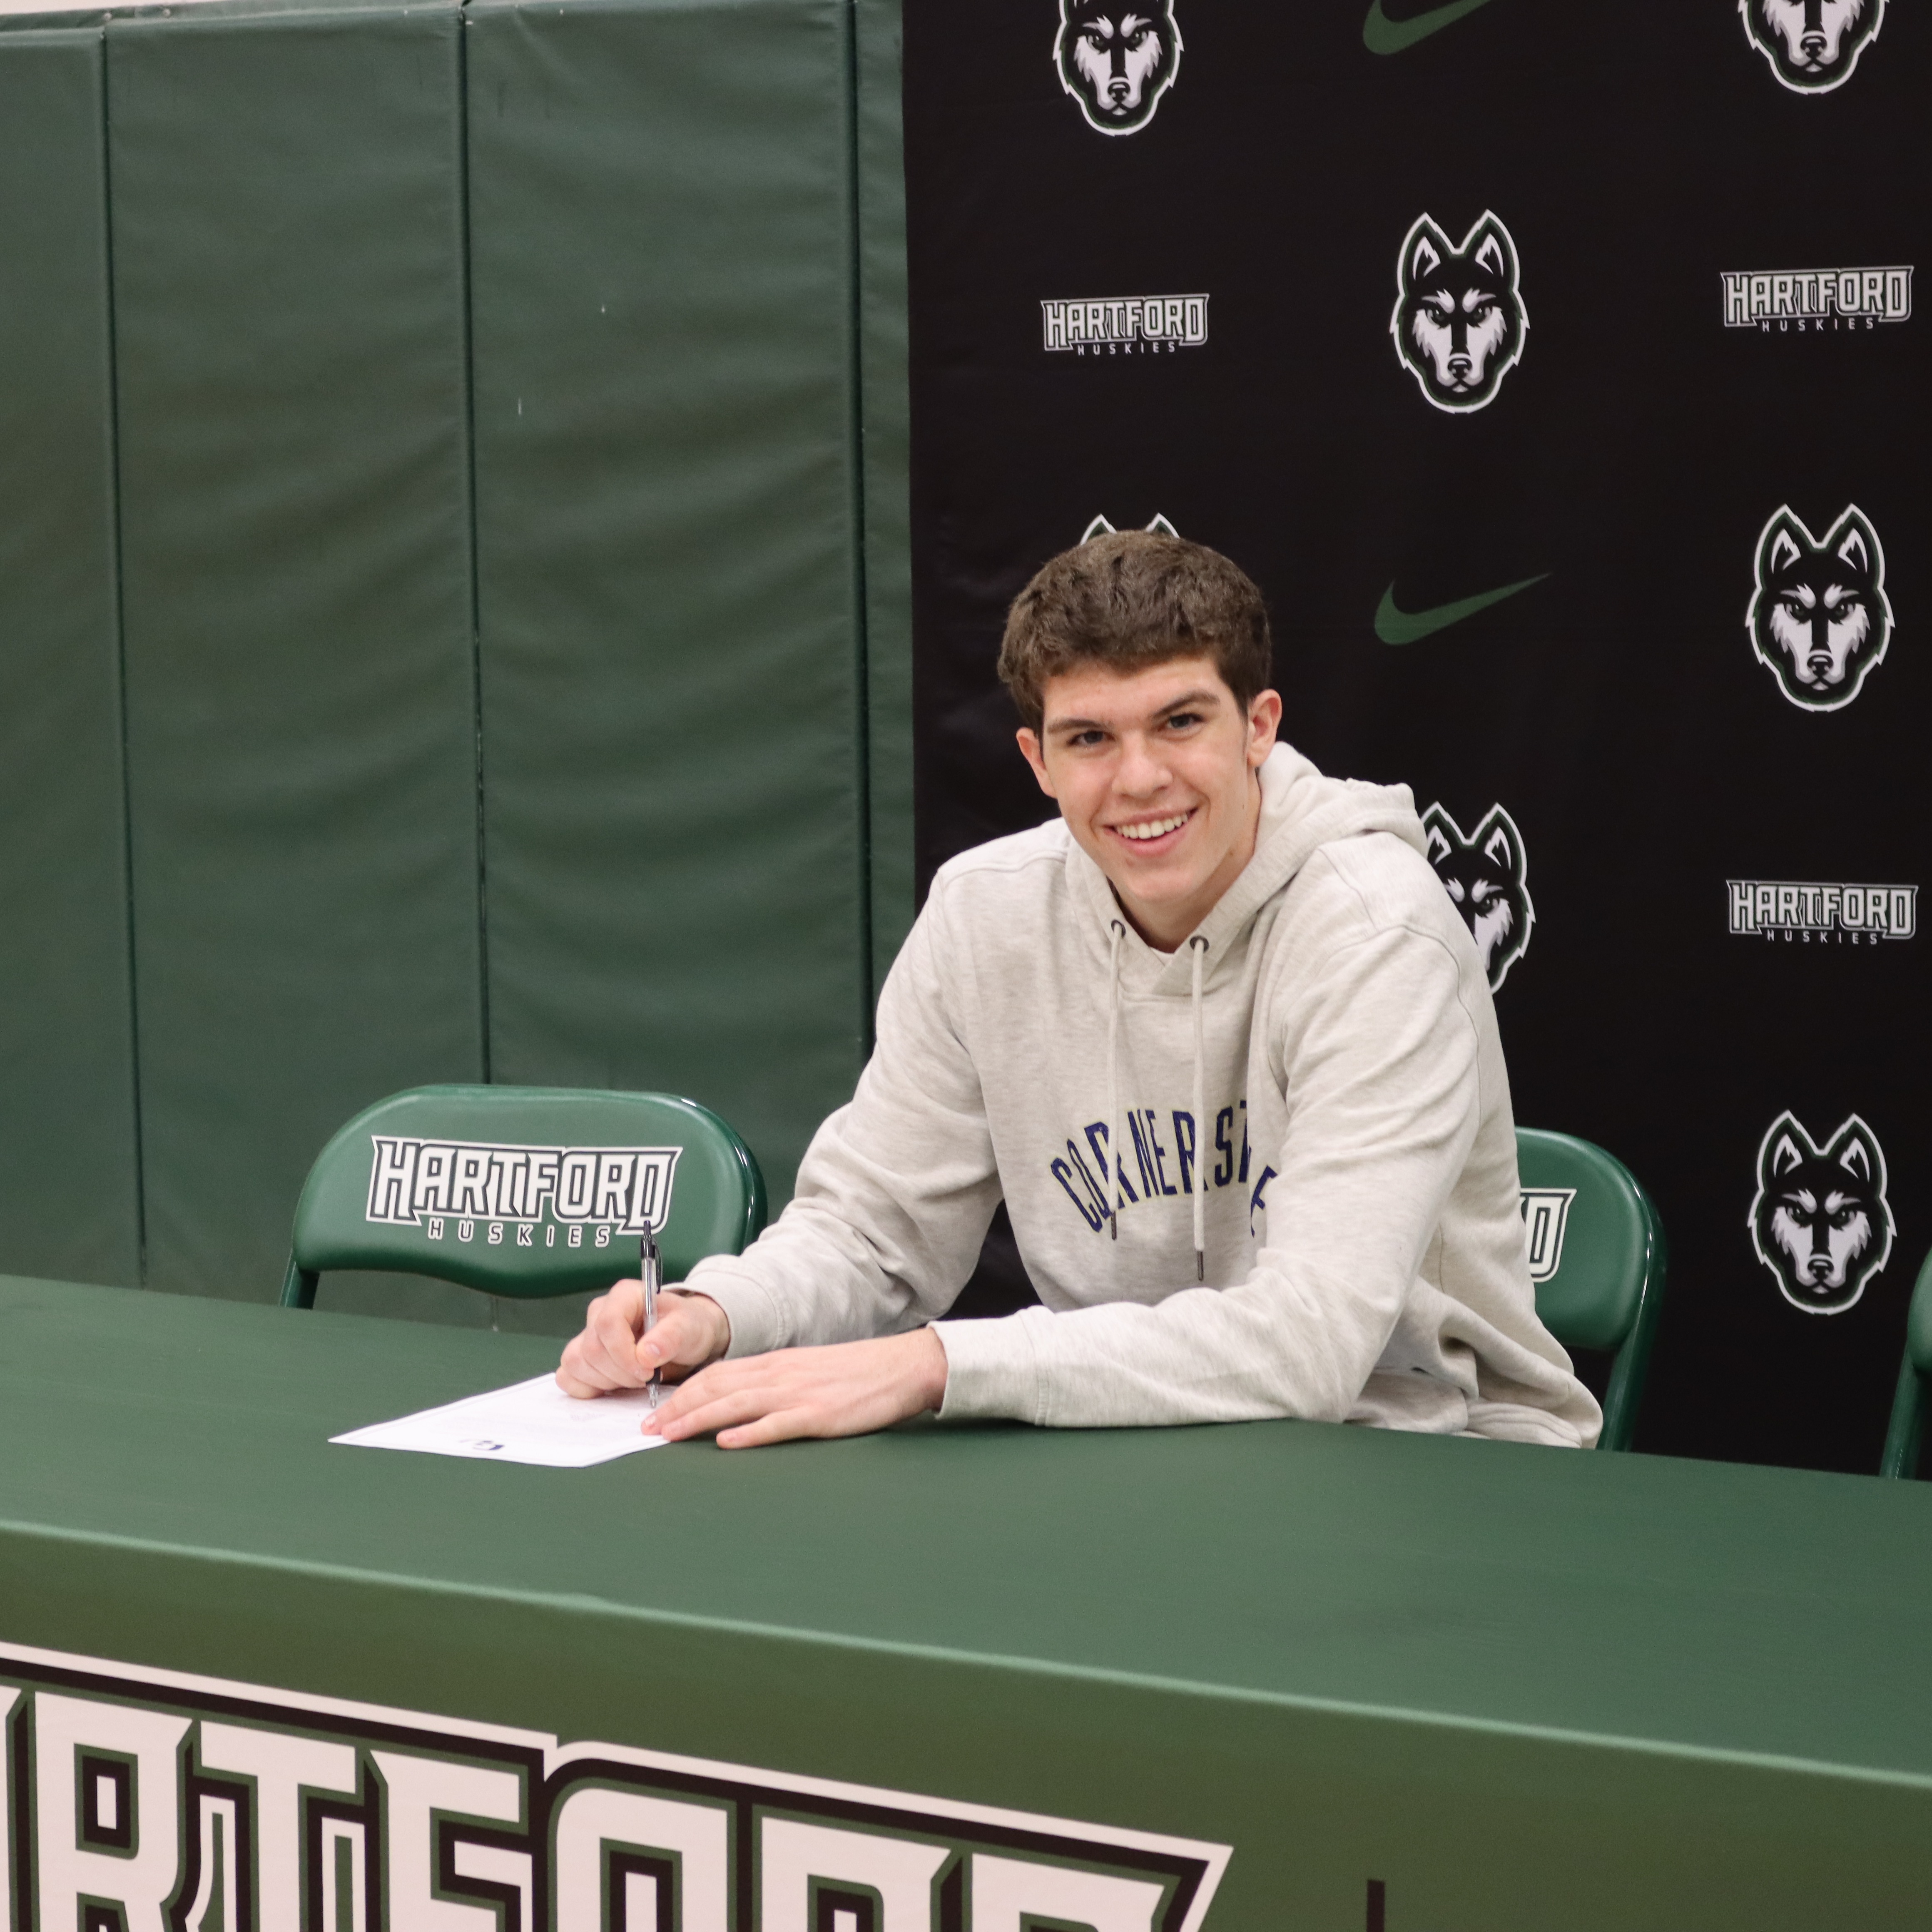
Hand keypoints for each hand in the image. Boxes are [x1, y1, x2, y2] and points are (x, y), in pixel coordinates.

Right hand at [556, 1282, 729, 1397]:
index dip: (623, 1353)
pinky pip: (567, 1376)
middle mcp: (600, 1312)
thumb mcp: (689, 1328)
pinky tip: (612, 1387)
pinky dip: (587, 1389)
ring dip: (606, 1382)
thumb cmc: (686, 1327)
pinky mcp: (582, 1357)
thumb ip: (670, 1337)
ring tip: (634, 1380)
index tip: (647, 1371)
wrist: (684, 1339)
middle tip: (647, 1378)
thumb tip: (645, 1354)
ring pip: (576, 1363)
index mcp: (625, 1296)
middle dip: (621, 1373)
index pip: (608, 1323)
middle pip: (592, 1349)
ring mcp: (587, 1335)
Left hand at [649, 1329, 948, 1448]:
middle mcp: (779, 1374)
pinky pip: (778, 1424)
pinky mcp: (820, 1415)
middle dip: (677, 1407)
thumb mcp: (805, 1371)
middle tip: (646, 1428)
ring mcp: (799, 1394)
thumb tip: (734, 1405)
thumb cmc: (853, 1374)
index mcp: (775, 1363)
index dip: (681, 1392)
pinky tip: (727, 1442)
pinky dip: (750, 1433)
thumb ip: (771, 1383)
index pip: (716, 1374)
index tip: (654, 1410)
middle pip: (717, 1387)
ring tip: (669, 1434)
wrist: (899, 1367)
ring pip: (737, 1404)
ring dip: (698, 1419)